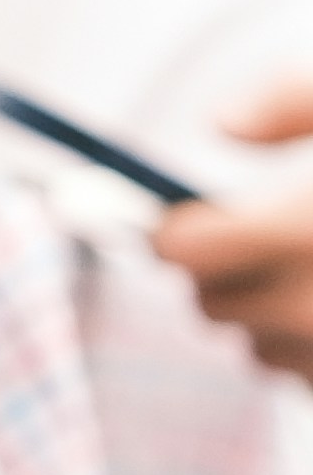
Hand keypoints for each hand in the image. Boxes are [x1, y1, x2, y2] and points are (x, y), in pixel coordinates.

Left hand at [155, 81, 312, 379]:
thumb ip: (291, 99)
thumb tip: (220, 123)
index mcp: (306, 230)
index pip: (184, 250)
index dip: (175, 232)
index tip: (185, 222)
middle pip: (212, 303)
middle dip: (226, 274)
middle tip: (266, 242)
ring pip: (257, 344)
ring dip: (270, 316)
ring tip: (311, 274)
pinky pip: (297, 376)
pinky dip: (306, 349)